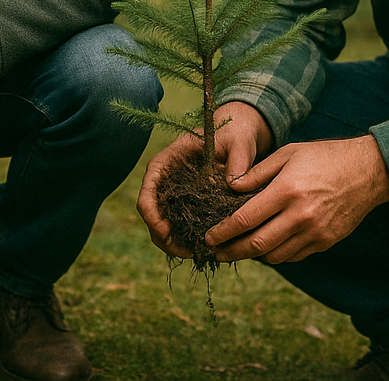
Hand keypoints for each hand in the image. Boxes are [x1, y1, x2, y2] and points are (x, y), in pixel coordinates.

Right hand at [136, 101, 272, 256]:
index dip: (151, 212)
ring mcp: (176, 194)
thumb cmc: (234, 135)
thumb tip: (234, 185)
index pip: (148, 187)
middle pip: (152, 212)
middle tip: (185, 252)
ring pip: (164, 224)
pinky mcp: (188, 205)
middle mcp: (167, 179)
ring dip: (174, 243)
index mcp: (170, 160)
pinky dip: (187, 240)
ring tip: (195, 254)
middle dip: (163, 236)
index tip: (165, 231)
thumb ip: (238, 159)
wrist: (239, 138)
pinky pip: (180, 226)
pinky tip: (203, 249)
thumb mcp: (238, 142)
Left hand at [205, 134, 388, 264]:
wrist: (367, 171)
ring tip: (238, 249)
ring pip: (275, 255)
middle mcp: (300, 216)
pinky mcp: (325, 242)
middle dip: (232, 251)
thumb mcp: (288, 154)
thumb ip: (258, 173)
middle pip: (257, 244)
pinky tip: (267, 245)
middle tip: (215, 253)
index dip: (224, 231)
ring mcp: (314, 232)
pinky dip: (276, 254)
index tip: (208, 237)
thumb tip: (231, 187)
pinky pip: (293, 256)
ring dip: (253, 255)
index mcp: (287, 190)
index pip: (246, 218)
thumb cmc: (324, 156)